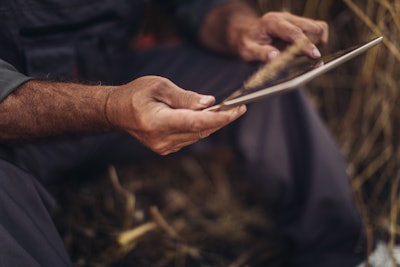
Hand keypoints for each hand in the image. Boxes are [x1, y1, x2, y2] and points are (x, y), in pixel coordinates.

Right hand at [106, 76, 245, 154]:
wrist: (117, 112)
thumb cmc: (136, 94)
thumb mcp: (159, 86)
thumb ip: (184, 97)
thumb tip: (209, 103)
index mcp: (157, 122)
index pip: (196, 123)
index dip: (219, 118)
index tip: (237, 110)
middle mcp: (162, 139)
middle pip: (200, 131)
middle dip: (221, 119)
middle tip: (238, 107)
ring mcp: (164, 147)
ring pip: (197, 135)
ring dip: (212, 123)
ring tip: (224, 110)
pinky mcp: (166, 149)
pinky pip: (190, 138)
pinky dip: (201, 127)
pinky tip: (206, 117)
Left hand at [233, 12, 328, 61]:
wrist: (247, 34)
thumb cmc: (248, 44)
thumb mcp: (248, 52)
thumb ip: (261, 54)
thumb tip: (275, 57)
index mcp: (272, 22)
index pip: (294, 32)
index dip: (305, 44)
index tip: (314, 55)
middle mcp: (286, 18)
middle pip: (312, 26)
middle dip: (314, 43)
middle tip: (309, 58)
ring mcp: (294, 20)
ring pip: (317, 27)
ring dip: (316, 42)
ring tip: (301, 53)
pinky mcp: (300, 25)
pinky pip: (317, 30)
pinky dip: (317, 41)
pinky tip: (304, 50)